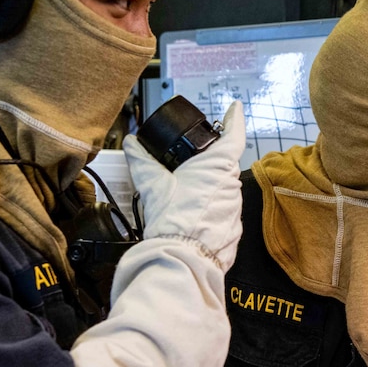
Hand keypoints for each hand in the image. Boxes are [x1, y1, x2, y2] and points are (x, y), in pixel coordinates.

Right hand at [123, 100, 245, 264]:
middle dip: (209, 160)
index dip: (234, 119)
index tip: (234, 108)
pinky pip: (222, 209)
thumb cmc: (173, 220)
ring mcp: (235, 206)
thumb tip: (132, 144)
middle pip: (225, 163)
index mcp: (218, 166)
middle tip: (190, 158)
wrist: (183, 258)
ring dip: (207, 186)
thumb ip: (142, 161)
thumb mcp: (152, 185)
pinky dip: (208, 206)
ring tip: (184, 192)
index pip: (233, 135)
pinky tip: (191, 213)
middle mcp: (232, 184)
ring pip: (223, 187)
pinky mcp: (233, 226)